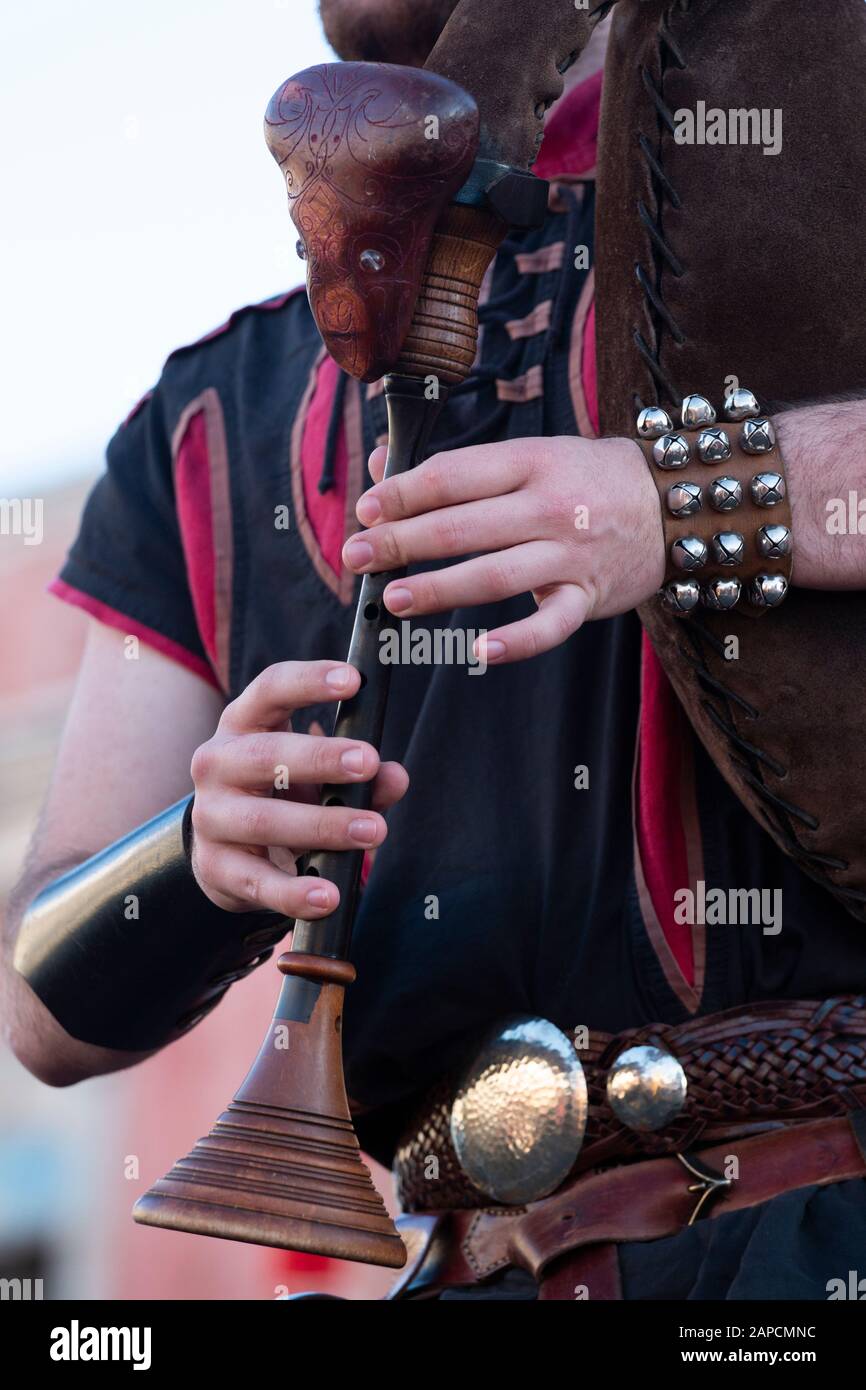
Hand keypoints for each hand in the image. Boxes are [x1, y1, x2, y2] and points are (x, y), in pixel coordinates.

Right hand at [189, 661, 407, 916]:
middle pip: (267, 755)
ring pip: (264, 820)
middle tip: (370, 763)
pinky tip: (328, 896)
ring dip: (322, 826)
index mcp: (244, 724)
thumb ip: (361, 775)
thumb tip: (395, 776)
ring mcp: (210, 816)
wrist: (224, 849)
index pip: (270, 689)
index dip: (309, 681)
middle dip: (320, 758)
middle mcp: (217, 762)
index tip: (353, 679)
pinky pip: (256, 881)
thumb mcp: (318, 776)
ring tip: (374, 831)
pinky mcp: (214, 867)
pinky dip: (294, 892)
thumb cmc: (282, 795)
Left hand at [342, 435, 664, 662]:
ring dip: (438, 591)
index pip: (451, 476)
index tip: (365, 510)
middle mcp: (549, 507)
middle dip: (400, 543)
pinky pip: (549, 627)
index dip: (401, 494)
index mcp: (530, 462)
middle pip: (462, 527)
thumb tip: (383, 467)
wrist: (673, 504)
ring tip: (393, 602)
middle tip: (356, 558)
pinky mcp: (588, 598)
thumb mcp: (531, 455)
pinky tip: (477, 652)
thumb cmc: (587, 478)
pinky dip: (515, 642)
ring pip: (493, 577)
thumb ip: (458, 466)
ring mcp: (571, 555)